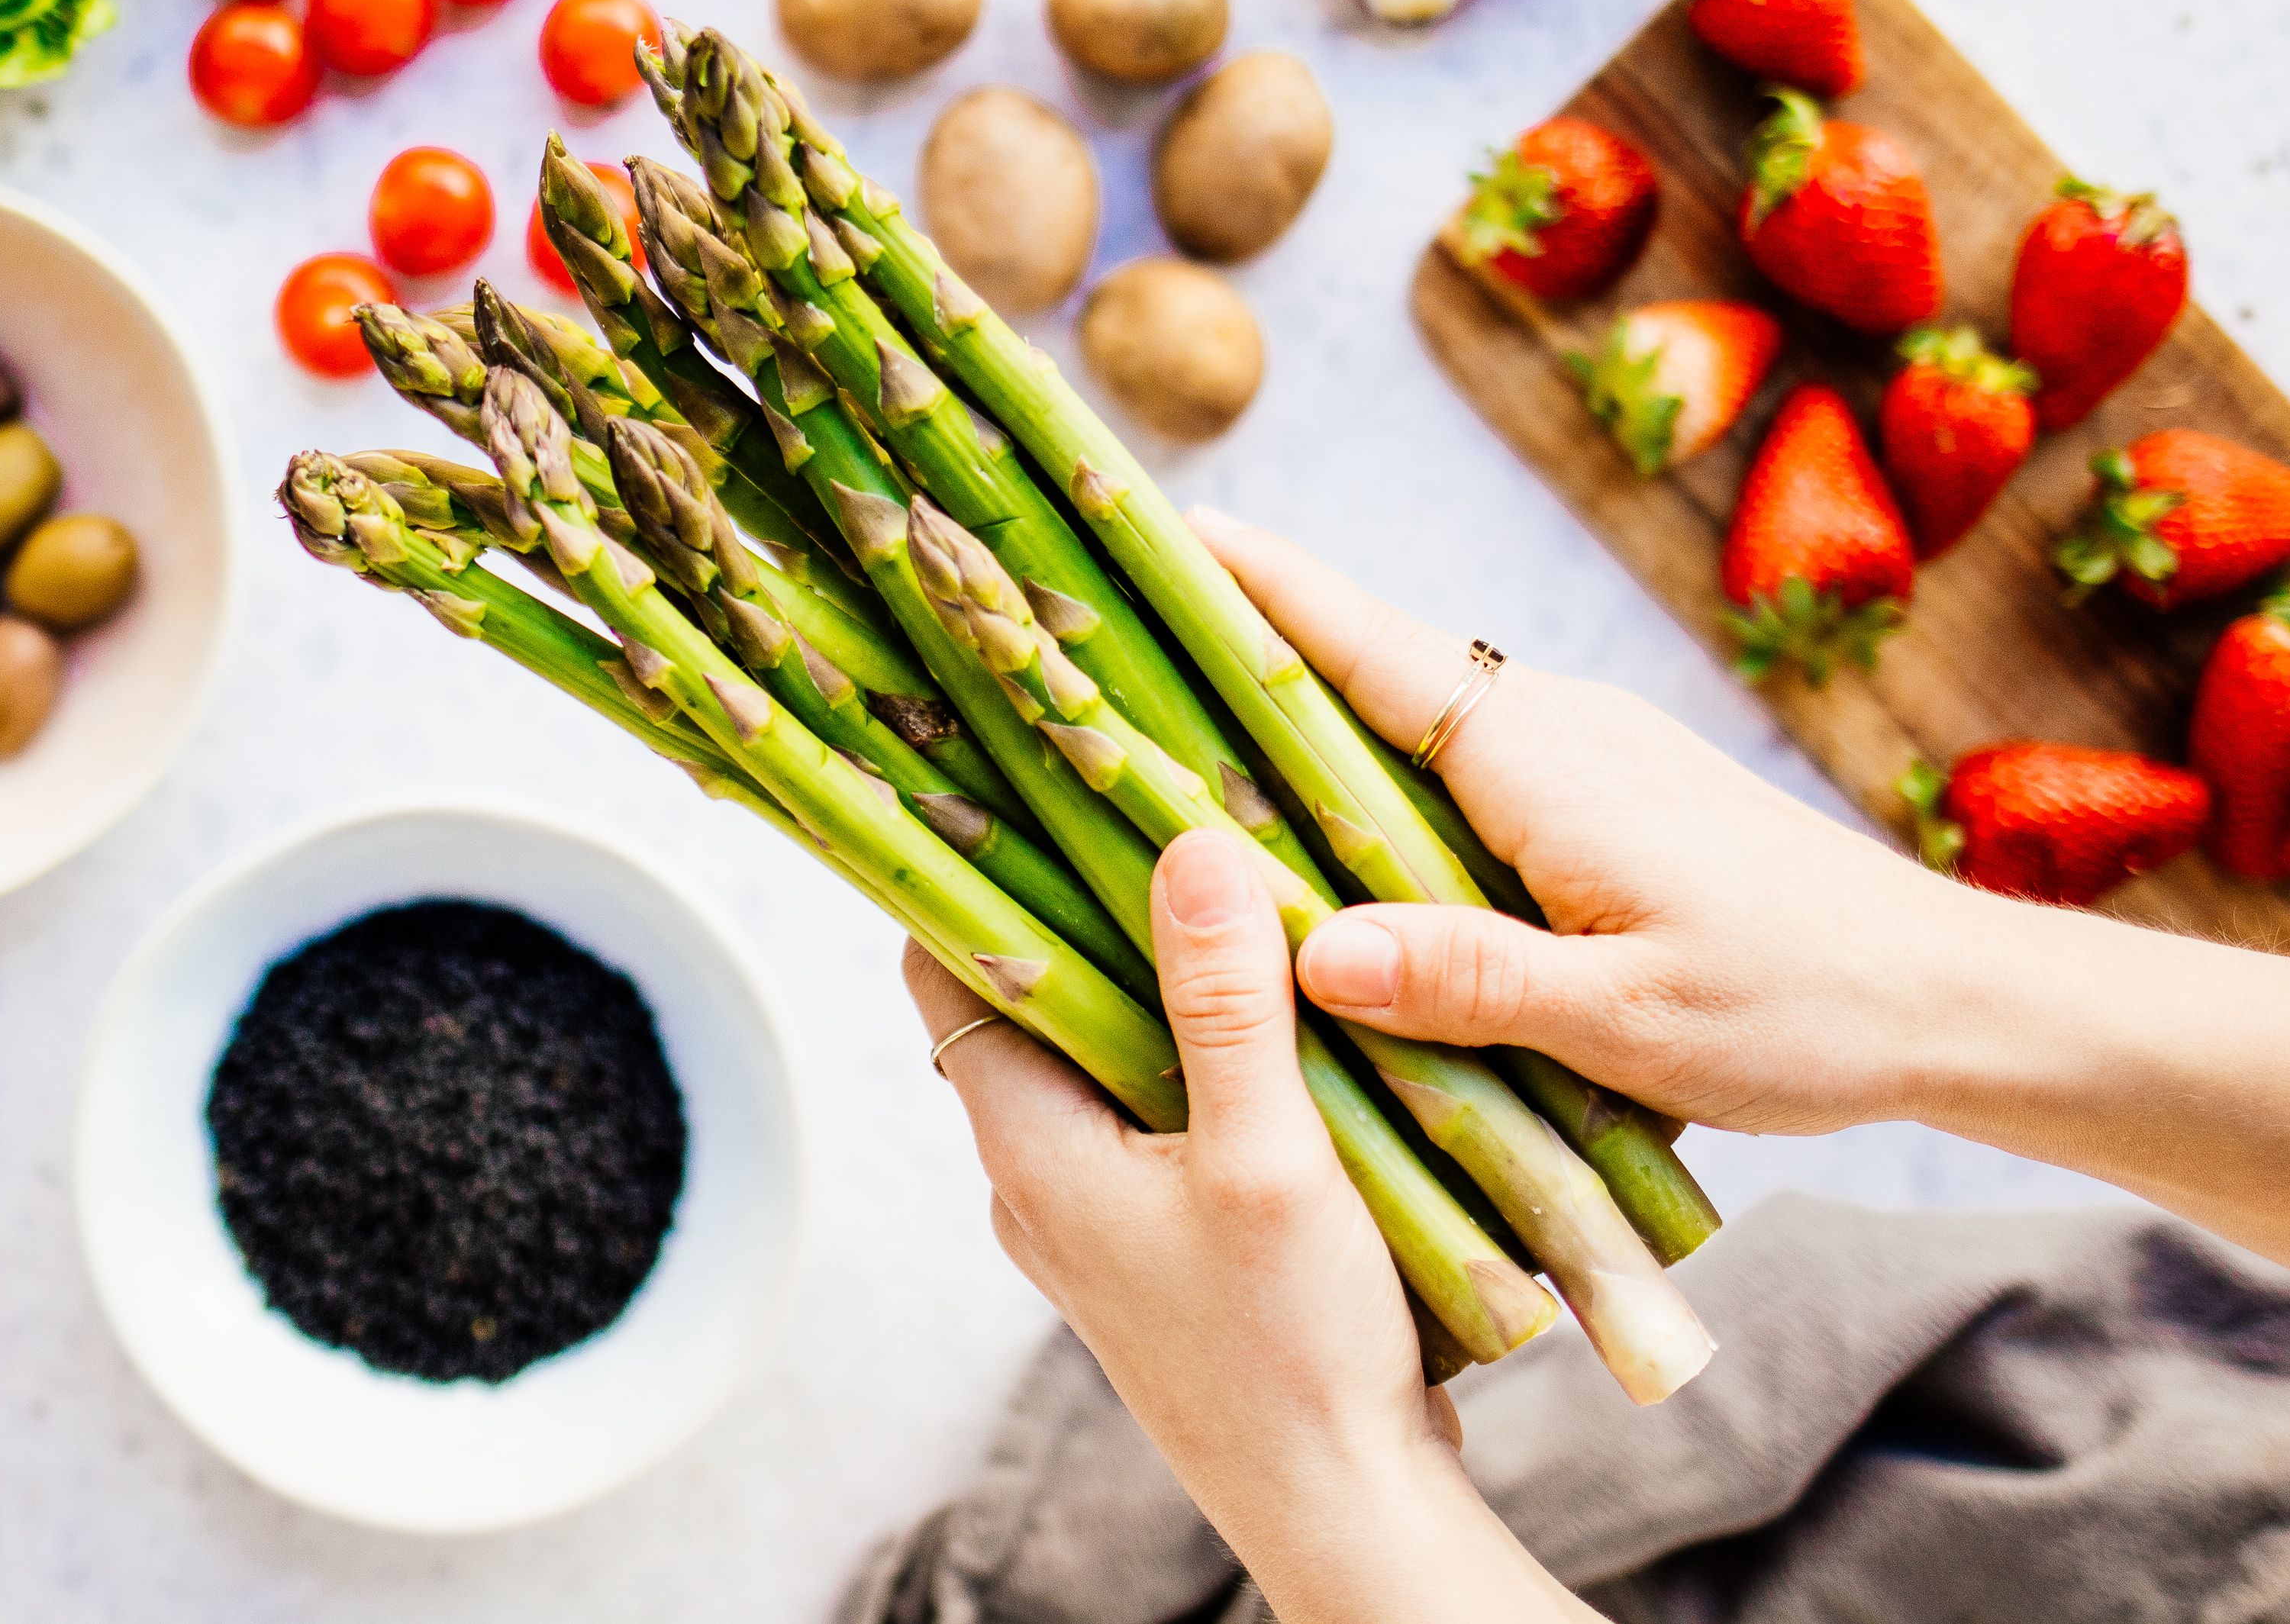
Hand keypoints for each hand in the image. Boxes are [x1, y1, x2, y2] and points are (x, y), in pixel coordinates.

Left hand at [904, 830, 1591, 1623]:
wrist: (1341, 1510)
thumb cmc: (1293, 1353)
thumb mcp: (1268, 1157)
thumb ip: (1227, 1003)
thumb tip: (1187, 847)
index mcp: (1026, 1145)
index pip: (948, 965)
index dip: (977, 868)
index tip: (1031, 778)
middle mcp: (1038, 1177)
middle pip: (1032, 999)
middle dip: (1092, 908)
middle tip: (1166, 806)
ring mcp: (1096, 1216)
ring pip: (1102, 1056)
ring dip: (1158, 983)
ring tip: (1235, 894)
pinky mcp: (1159, 1244)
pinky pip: (1154, 1113)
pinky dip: (1197, 1055)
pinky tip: (1280, 1019)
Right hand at [1194, 509, 1965, 1137]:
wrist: (1951, 998)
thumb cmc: (1803, 1010)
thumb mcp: (1630, 1021)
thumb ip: (1469, 981)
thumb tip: (1305, 954)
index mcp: (1538, 760)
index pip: (1365, 647)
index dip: (1258, 587)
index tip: (1160, 525)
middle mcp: (1550, 729)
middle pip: (1363, 667)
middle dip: (1242, 643)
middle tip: (1112, 642)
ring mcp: (1580, 755)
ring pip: (1405, 722)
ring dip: (1303, 719)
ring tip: (1181, 740)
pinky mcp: (1603, 797)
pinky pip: (1452, 766)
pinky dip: (1371, 775)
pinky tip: (1329, 842)